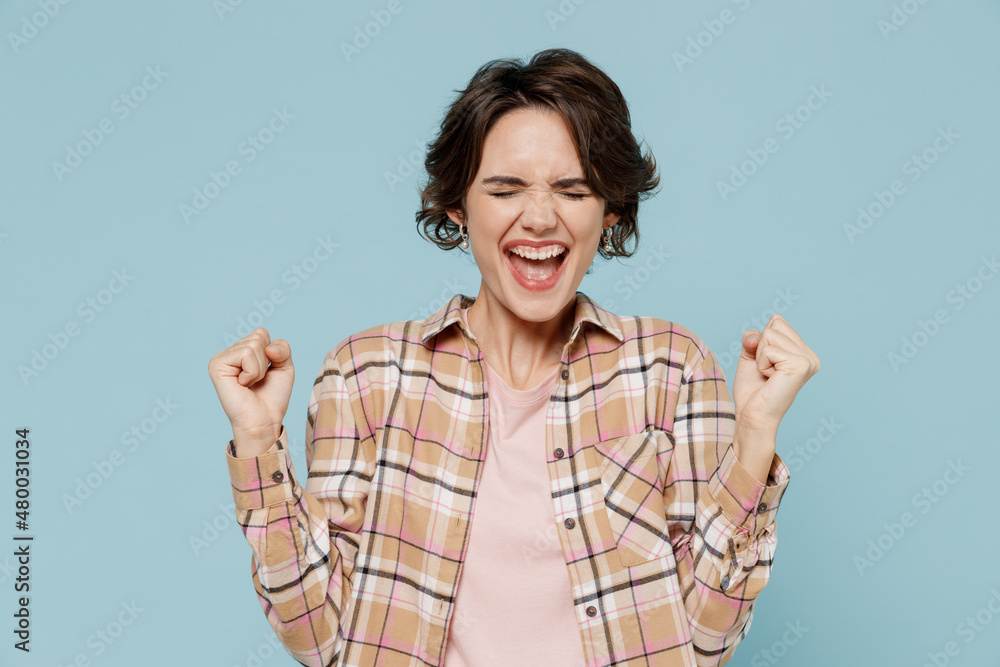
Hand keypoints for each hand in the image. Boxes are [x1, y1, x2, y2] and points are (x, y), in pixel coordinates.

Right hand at [207, 328, 294, 455]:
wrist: (264, 421)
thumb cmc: (272, 398)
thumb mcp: (284, 367)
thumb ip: (282, 349)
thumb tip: (269, 347)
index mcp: (240, 352)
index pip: (261, 333)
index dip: (273, 353)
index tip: (266, 373)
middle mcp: (228, 353)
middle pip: (259, 336)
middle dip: (266, 361)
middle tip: (256, 380)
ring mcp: (220, 358)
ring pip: (253, 345)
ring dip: (260, 368)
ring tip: (250, 383)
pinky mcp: (216, 365)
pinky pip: (246, 354)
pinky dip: (253, 371)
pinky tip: (243, 384)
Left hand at [731, 314, 819, 472]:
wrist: (752, 416)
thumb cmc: (752, 390)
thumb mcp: (750, 356)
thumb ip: (753, 338)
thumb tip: (757, 334)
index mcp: (803, 353)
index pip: (777, 322)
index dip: (761, 340)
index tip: (765, 364)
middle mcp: (810, 356)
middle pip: (775, 324)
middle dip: (760, 346)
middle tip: (766, 371)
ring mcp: (808, 360)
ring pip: (770, 334)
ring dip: (760, 356)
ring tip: (768, 375)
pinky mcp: (800, 365)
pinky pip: (768, 349)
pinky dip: (761, 363)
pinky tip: (770, 379)